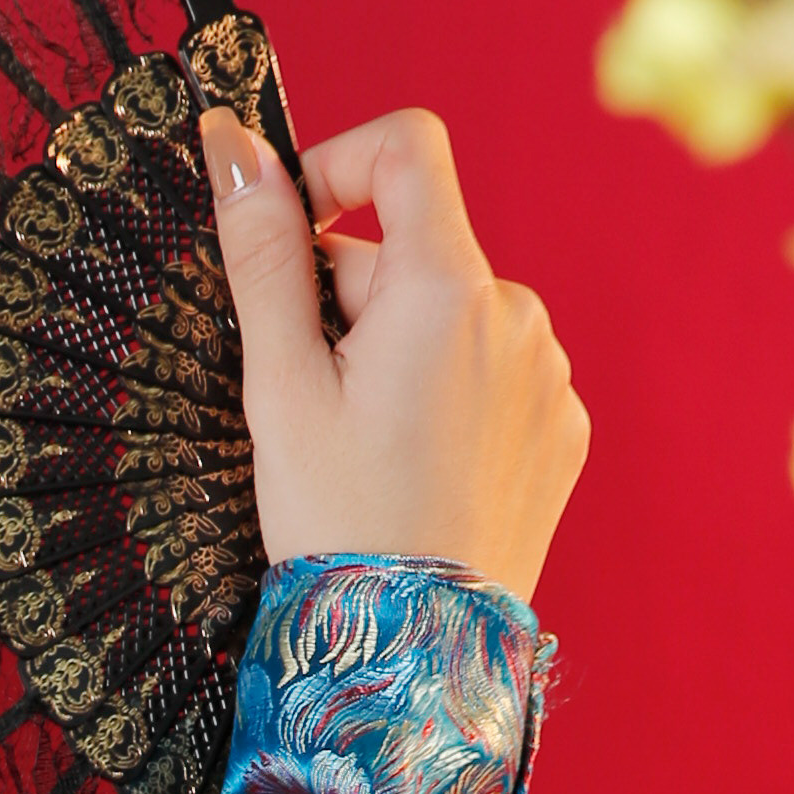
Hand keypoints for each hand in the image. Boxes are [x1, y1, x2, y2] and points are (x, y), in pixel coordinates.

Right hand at [201, 104, 586, 605]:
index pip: (408, 146)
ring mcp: (548, 371)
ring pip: (454, 316)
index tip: (297, 230)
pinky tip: (418, 471)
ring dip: (402, 350)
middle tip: (312, 398)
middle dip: (353, 297)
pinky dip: (449, 398)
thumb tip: (231, 142)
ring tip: (367, 446)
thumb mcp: (281, 386)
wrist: (415, 652)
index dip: (340, 164)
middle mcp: (515, 312)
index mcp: (444, 287)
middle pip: (418, 251)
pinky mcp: (562, 426)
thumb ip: (262, 253)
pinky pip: (495, 375)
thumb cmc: (337, 522)